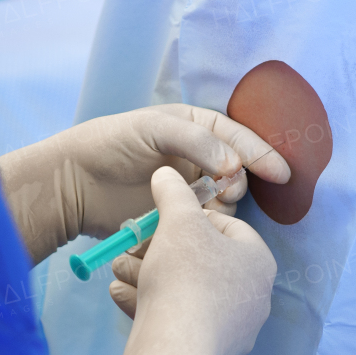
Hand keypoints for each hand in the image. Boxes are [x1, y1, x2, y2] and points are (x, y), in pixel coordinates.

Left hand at [0, 105, 289, 264]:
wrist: (74, 184)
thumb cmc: (111, 144)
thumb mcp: (154, 130)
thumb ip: (198, 142)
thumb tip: (234, 167)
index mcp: (195, 128)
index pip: (239, 139)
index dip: (262, 156)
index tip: (281, 174)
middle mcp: (197, 158)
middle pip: (238, 173)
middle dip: (238, 183)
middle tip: (222, 192)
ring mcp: (188, 190)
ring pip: (224, 202)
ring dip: (221, 207)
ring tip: (202, 209)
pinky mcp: (177, 219)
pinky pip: (204, 225)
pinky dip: (204, 226)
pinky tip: (191, 226)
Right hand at [93, 167, 276, 354]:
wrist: (176, 347)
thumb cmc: (186, 274)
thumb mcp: (178, 219)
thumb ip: (173, 191)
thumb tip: (166, 174)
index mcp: (258, 261)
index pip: (225, 227)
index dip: (188, 218)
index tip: (161, 219)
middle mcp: (253, 297)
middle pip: (202, 262)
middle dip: (162, 251)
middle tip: (133, 246)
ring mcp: (234, 330)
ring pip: (187, 292)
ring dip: (150, 277)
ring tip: (119, 270)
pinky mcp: (209, 353)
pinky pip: (179, 320)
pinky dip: (150, 305)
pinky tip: (121, 295)